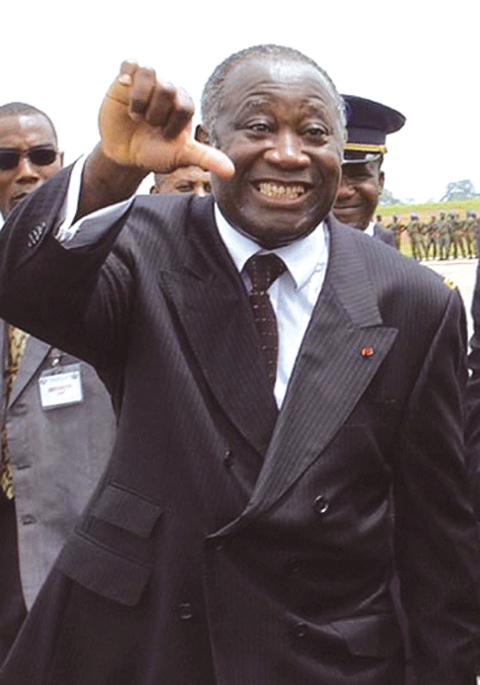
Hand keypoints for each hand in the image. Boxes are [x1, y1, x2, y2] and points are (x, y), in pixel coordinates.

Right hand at [99, 61, 233, 177]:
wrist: (126, 154)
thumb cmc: (156, 153)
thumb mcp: (180, 156)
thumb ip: (205, 158)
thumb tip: (231, 171)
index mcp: (184, 104)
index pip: (184, 106)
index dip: (171, 125)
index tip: (164, 136)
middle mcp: (168, 90)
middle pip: (167, 88)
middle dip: (155, 113)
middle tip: (149, 125)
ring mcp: (147, 83)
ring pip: (148, 72)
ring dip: (139, 99)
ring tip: (135, 115)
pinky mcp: (126, 79)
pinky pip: (129, 63)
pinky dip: (126, 75)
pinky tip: (124, 88)